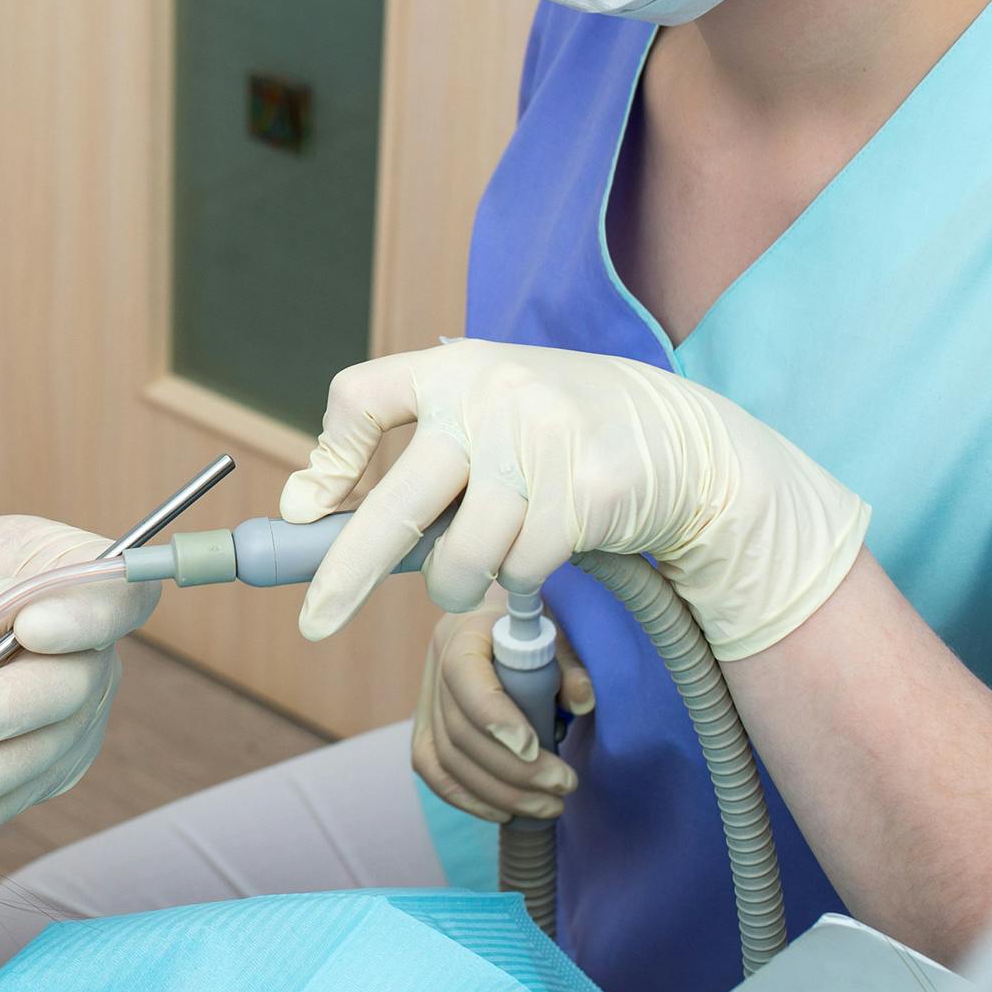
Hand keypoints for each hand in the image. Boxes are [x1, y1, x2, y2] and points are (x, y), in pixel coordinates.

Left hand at [0, 514, 158, 853]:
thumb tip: (20, 619)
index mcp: (66, 575)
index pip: (119, 595)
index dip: (90, 616)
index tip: (30, 629)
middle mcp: (86, 649)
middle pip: (76, 686)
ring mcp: (70, 716)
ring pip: (46, 752)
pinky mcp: (41, 772)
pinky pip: (17, 797)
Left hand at [285, 341, 868, 657]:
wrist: (683, 442)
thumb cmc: (561, 436)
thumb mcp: (490, 412)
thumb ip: (417, 446)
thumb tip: (310, 504)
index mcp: (456, 370)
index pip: (361, 397)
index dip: (329, 458)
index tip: (308, 508)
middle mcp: (491, 397)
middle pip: (396, 504)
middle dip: (347, 573)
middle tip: (316, 622)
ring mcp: (540, 443)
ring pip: (461, 558)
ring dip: (461, 582)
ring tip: (485, 564)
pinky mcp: (583, 492)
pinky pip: (519, 571)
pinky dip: (520, 579)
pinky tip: (543, 551)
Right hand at [413, 608, 591, 823]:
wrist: (498, 620)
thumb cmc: (532, 626)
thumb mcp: (557, 632)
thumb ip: (569, 664)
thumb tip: (582, 701)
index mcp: (465, 632)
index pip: (464, 677)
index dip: (494, 718)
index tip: (535, 748)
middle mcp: (436, 663)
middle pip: (460, 731)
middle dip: (513, 771)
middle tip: (561, 788)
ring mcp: (426, 697)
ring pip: (446, 758)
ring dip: (498, 793)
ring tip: (547, 807)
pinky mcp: (426, 724)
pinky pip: (433, 769)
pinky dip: (466, 797)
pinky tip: (504, 813)